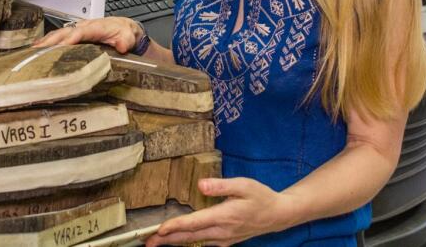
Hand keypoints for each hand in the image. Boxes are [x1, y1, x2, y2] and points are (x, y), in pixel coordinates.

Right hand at [31, 17, 142, 53]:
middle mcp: (84, 26)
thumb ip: (125, 41)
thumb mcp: (128, 37)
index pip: (81, 32)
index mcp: (96, 27)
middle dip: (51, 41)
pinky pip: (58, 36)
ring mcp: (78, 29)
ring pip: (59, 33)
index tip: (60, 46)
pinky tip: (36, 48)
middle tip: (38, 51)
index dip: (70, 38)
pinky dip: (46, 42)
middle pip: (65, 32)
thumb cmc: (123, 33)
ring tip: (32, 51)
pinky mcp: (74, 34)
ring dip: (46, 42)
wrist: (123, 28)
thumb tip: (121, 46)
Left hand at [145, 178, 293, 246]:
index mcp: (223, 216)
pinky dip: (187, 242)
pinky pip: (202, 244)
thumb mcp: (243, 185)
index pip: (194, 224)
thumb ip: (221, 185)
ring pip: (194, 242)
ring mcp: (223, 239)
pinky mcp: (225, 241)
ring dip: (174, 242)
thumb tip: (200, 184)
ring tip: (157, 242)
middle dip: (167, 240)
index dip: (175, 227)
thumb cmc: (260, 196)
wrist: (277, 215)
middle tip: (147, 241)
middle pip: (189, 237)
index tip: (158, 230)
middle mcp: (221, 232)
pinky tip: (178, 241)